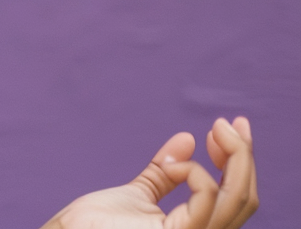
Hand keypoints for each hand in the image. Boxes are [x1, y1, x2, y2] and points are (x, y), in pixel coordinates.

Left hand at [43, 119, 257, 228]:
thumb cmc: (97, 223)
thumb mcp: (140, 192)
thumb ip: (165, 171)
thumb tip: (188, 138)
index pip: (237, 202)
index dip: (241, 164)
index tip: (227, 129)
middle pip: (244, 200)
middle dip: (244, 156)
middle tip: (228, 123)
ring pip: (237, 200)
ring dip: (234, 157)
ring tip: (216, 130)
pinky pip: (205, 200)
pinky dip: (194, 173)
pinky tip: (172, 164)